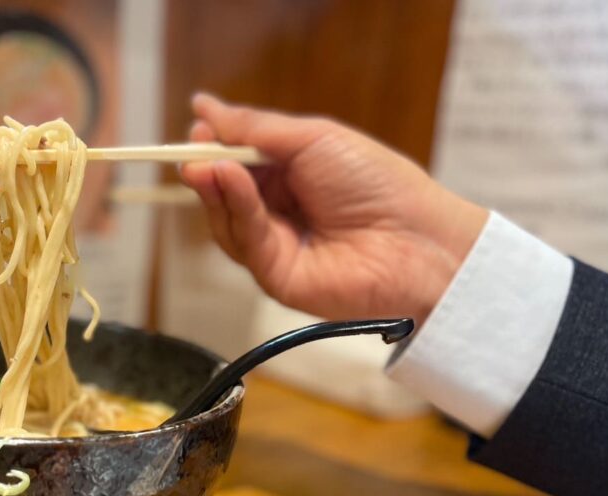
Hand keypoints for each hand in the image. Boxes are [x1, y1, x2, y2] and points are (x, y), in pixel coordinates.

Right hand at [179, 94, 487, 326]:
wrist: (414, 240)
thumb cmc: (378, 184)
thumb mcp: (313, 138)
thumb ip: (256, 129)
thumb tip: (207, 108)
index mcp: (293, 175)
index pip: (239, 161)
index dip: (216, 145)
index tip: (198, 127)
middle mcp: (280, 212)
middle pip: (225, 192)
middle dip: (207, 168)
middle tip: (193, 148)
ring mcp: (275, 246)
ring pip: (226, 219)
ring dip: (217, 188)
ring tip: (212, 164)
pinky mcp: (274, 275)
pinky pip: (244, 241)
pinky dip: (235, 209)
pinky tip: (231, 181)